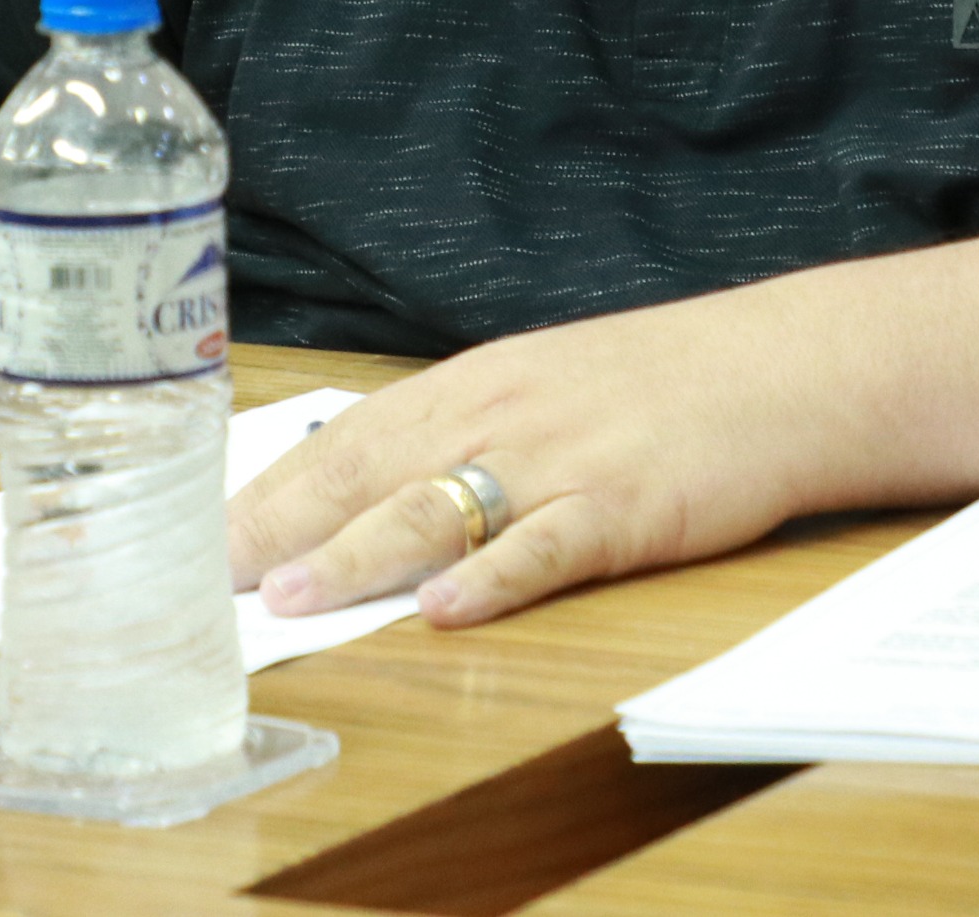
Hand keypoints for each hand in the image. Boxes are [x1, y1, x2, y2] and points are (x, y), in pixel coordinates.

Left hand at [227, 291, 815, 629]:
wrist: (777, 368)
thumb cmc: (654, 385)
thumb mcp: (541, 386)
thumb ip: (457, 432)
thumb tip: (362, 489)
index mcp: (474, 384)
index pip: (347, 438)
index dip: (271, 489)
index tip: (200, 533)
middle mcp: (502, 414)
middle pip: (370, 471)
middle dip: (282, 525)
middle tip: (209, 575)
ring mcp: (562, 461)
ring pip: (438, 509)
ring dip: (356, 555)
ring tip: (291, 596)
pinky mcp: (625, 508)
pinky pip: (547, 548)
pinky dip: (493, 579)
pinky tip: (445, 609)